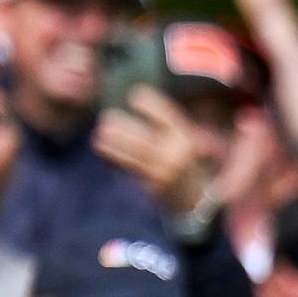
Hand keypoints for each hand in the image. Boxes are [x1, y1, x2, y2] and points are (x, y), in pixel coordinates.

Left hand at [94, 86, 211, 214]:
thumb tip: (143, 107)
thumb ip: (169, 129)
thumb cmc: (187, 166)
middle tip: (106, 117)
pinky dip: (117, 161)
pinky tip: (105, 153)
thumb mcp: (186, 144)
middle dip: (124, 128)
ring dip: (115, 145)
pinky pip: (131, 170)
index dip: (151, 105)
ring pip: (135, 155)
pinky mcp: (153, 187)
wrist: (198, 200)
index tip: (134, 95)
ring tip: (99, 134)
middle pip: (146, 138)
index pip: (168, 117)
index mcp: (186, 139)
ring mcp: (164, 172)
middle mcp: (176, 154)